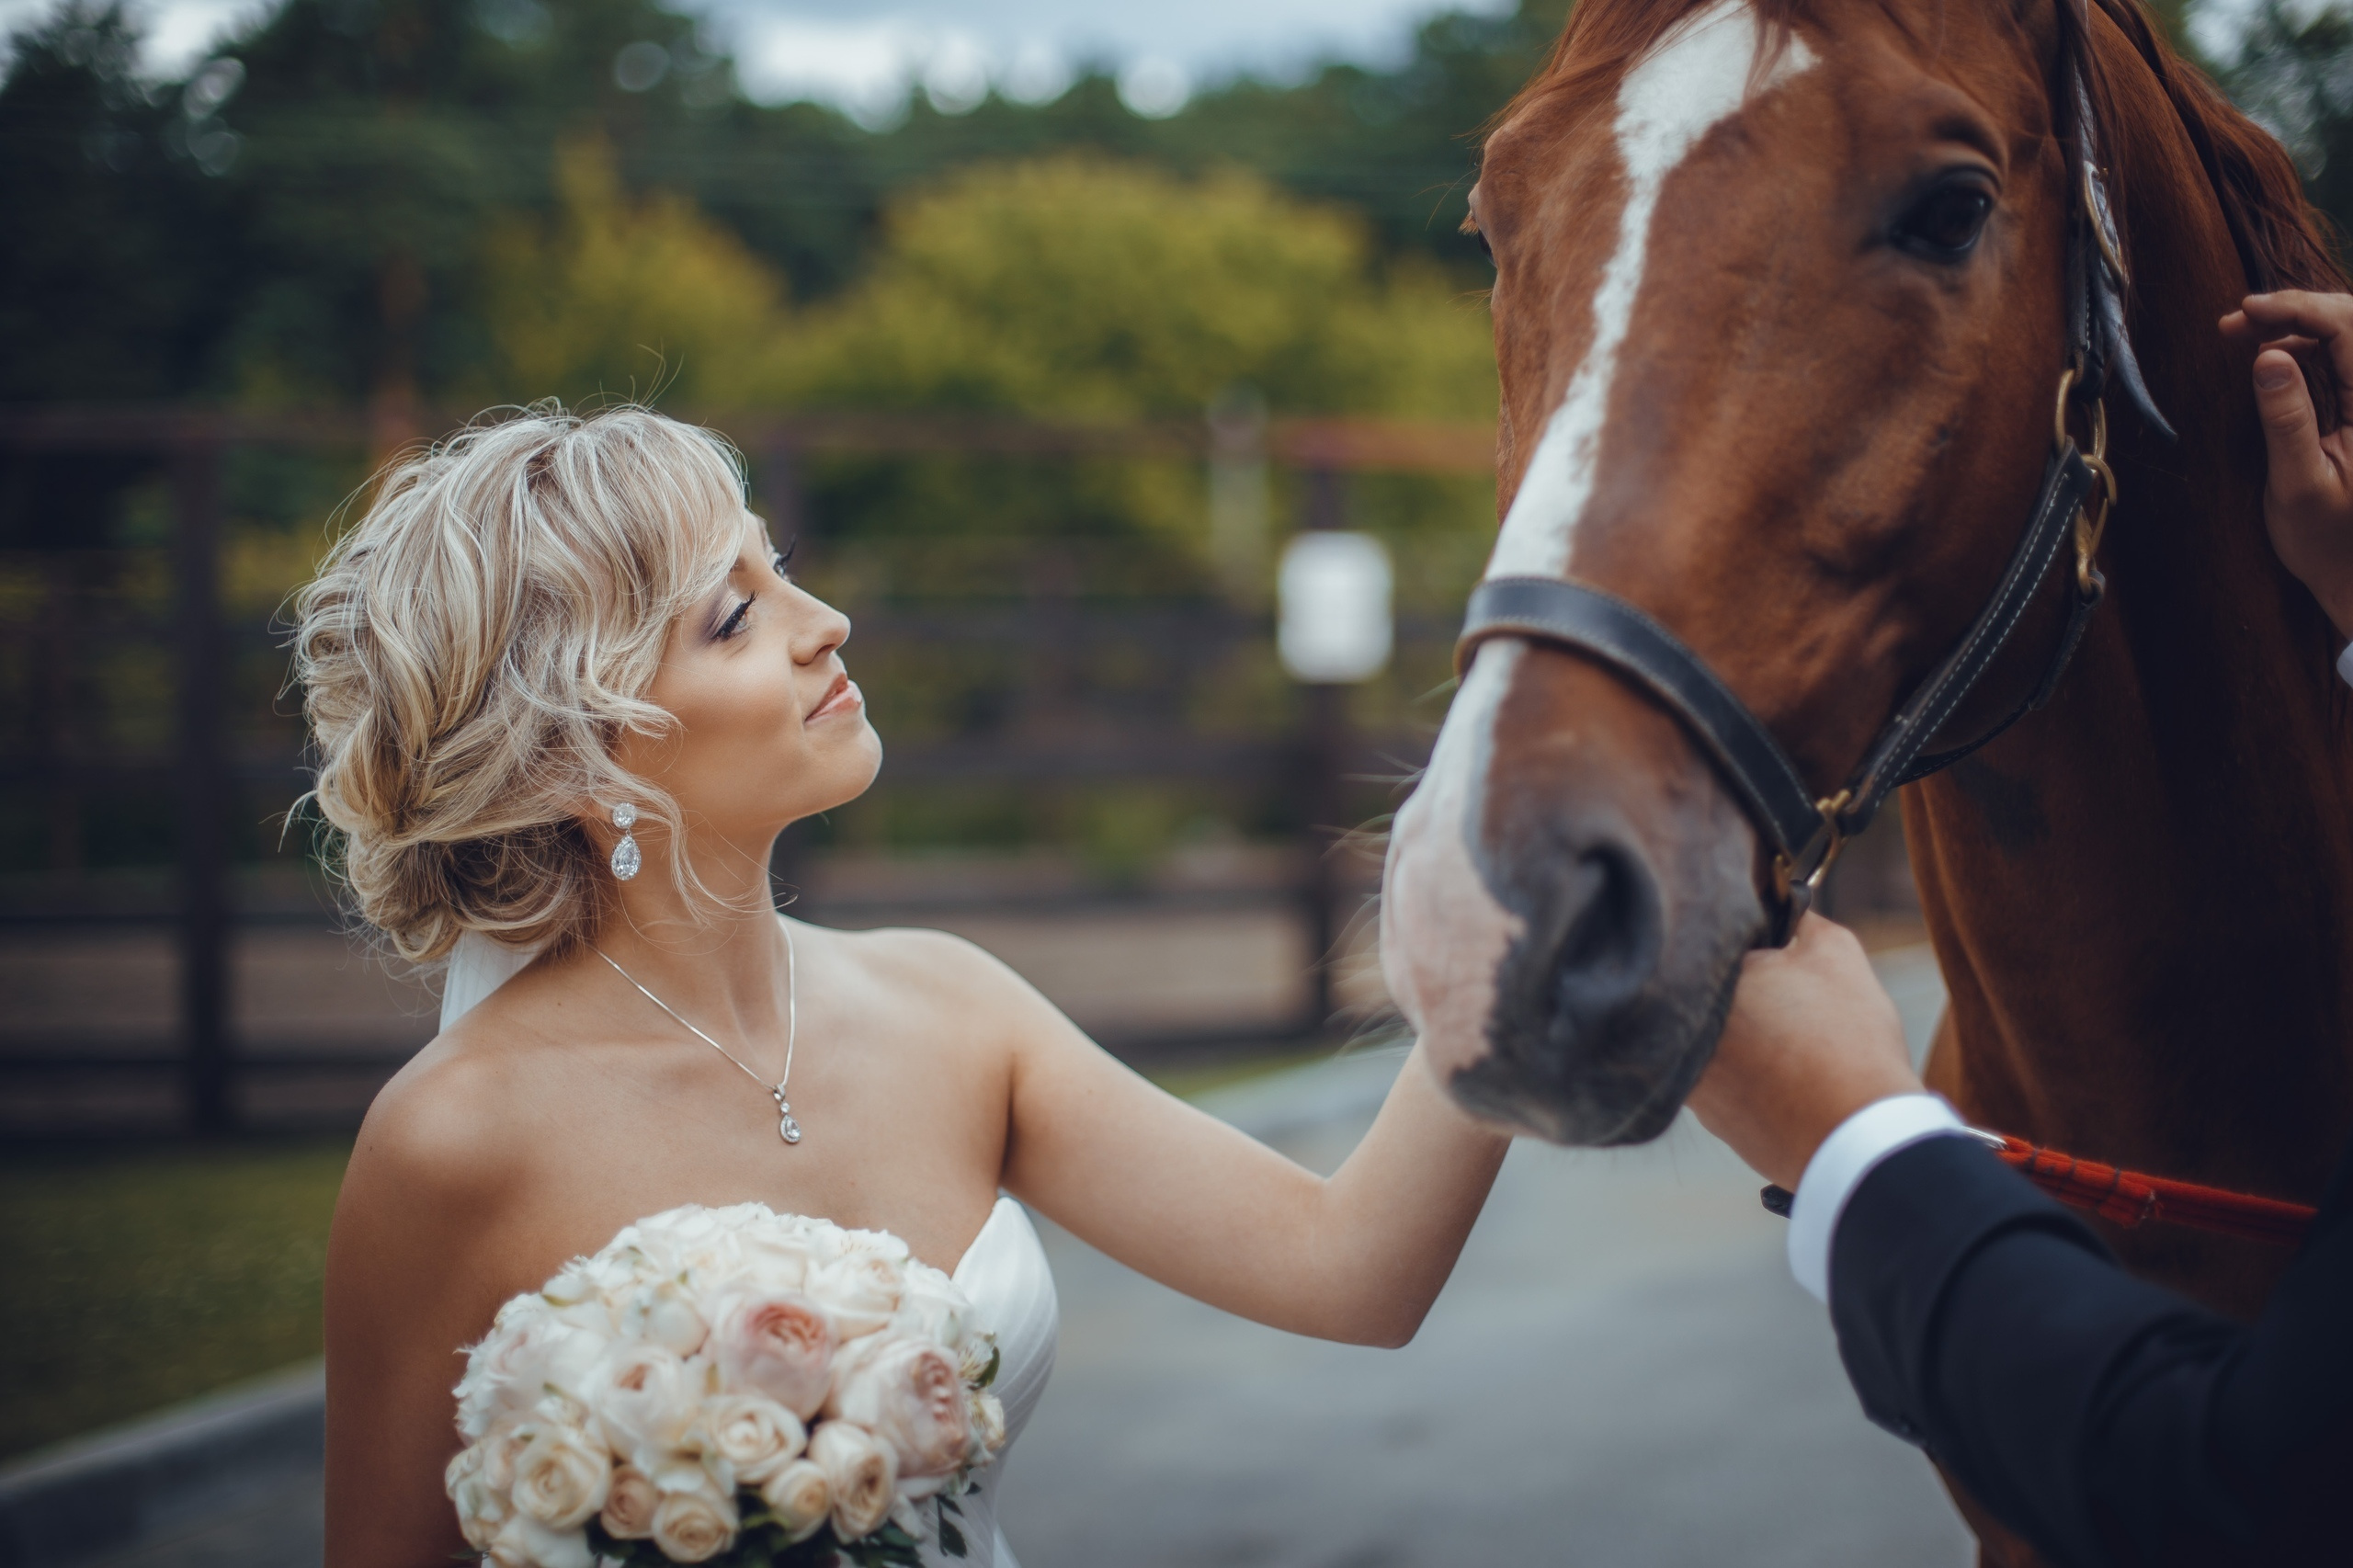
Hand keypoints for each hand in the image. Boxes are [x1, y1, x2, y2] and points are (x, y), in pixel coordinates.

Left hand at [1685, 913, 1921, 1189]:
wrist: (1859, 1138)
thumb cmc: (1847, 1040)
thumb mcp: (1835, 954)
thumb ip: (1800, 920)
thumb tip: (1784, 909)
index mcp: (1699, 982)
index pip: (1708, 941)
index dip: (1749, 941)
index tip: (1776, 950)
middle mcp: (1680, 1034)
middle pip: (1710, 995)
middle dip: (1747, 991)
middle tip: (1791, 996)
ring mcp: (1691, 1083)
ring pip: (1719, 1041)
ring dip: (1750, 1037)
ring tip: (1800, 1043)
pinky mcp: (1713, 1121)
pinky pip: (1730, 1084)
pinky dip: (1756, 1077)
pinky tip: (1794, 1078)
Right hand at [2220, 291, 2352, 638]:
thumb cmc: (2327, 542)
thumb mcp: (2298, 484)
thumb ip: (2287, 419)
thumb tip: (2268, 358)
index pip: (2349, 329)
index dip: (2298, 308)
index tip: (2245, 310)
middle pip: (2351, 321)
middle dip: (2296, 310)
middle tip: (2236, 321)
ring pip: (2345, 337)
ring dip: (2296, 327)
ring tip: (2244, 334)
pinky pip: (2340, 361)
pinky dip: (2304, 350)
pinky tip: (2269, 359)